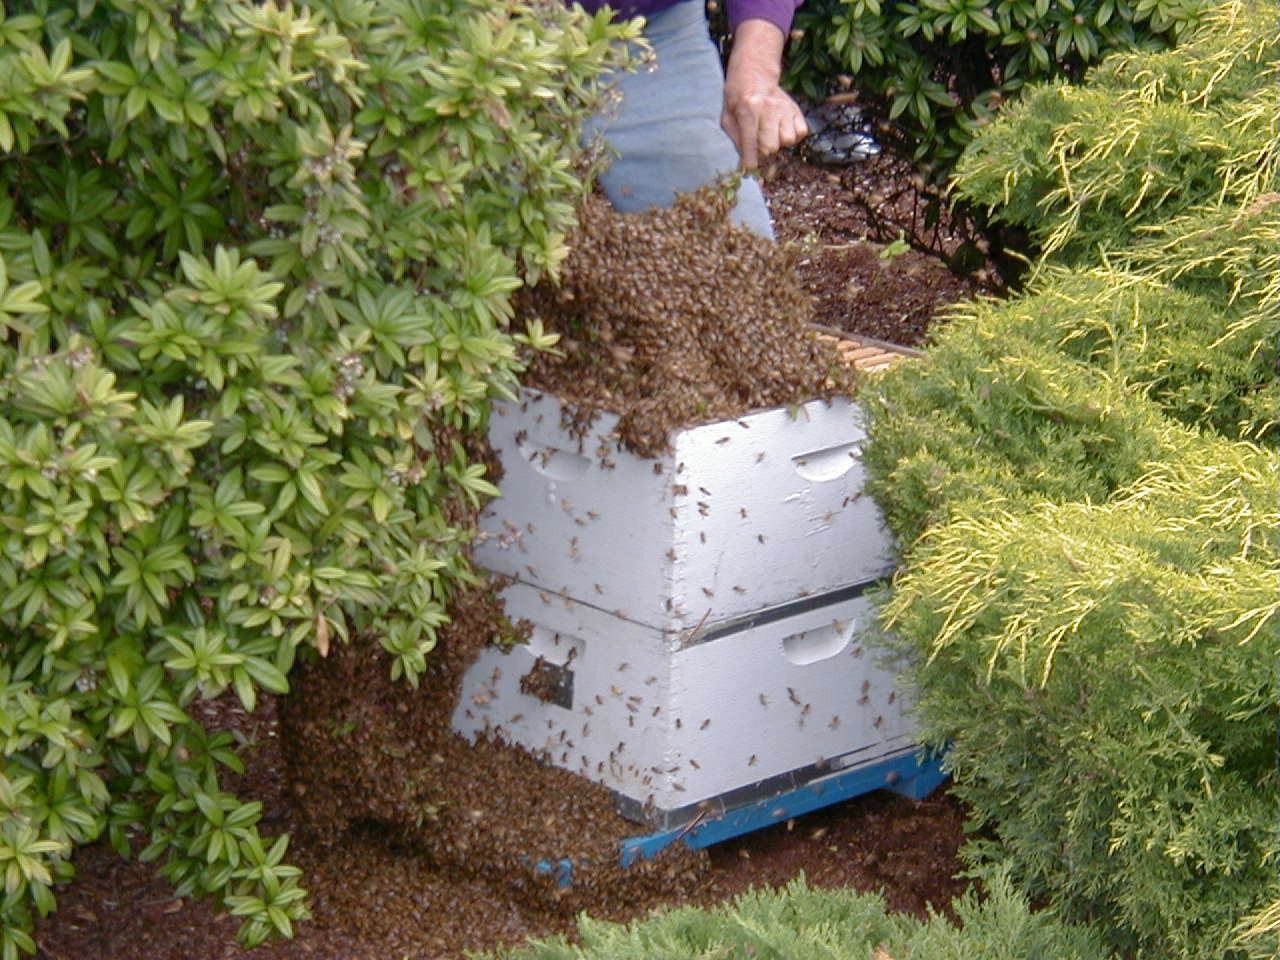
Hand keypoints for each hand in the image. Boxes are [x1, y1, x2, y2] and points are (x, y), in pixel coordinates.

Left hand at [721, 19, 807, 169]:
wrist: (754, 74)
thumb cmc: (737, 99)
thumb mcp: (727, 117)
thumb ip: (736, 140)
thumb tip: (743, 166)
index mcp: (748, 110)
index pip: (751, 142)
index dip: (750, 161)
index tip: (749, 171)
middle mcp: (769, 108)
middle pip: (771, 146)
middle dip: (763, 150)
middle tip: (758, 142)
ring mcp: (785, 108)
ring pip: (788, 141)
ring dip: (778, 142)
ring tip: (770, 133)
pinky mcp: (796, 109)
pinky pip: (800, 134)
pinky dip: (792, 136)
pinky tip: (781, 129)